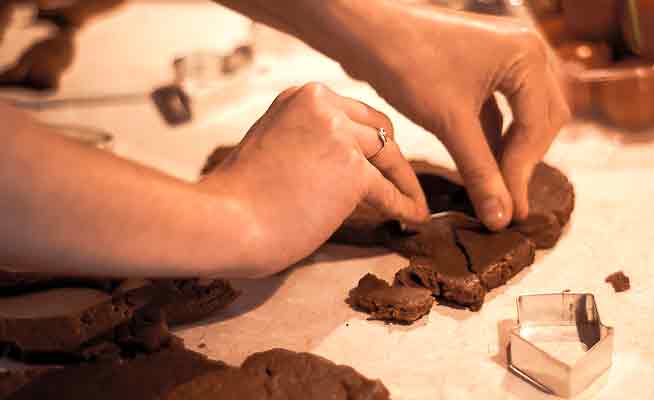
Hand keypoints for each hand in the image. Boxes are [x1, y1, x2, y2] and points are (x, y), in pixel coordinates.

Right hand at [199, 83, 428, 274]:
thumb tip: (341, 163)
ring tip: (414, 202)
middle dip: (393, 157)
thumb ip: (307, 140)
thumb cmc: (240, 196)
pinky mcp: (352, 170)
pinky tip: (414, 217)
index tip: (382, 159)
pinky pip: (388, 191)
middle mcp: (322, 106)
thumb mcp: (273, 145)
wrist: (225, 220)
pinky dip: (405, 205)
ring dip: (404, 181)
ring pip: (389, 156)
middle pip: (378, 129)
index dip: (371, 139)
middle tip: (403, 180)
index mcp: (301, 97)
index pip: (352, 113)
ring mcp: (339, 135)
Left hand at [346, 5, 570, 229]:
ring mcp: (506, 55)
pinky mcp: (485, 65)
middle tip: (507, 204)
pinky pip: (502, 109)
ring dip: (511, 153)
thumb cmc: (408, 63)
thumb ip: (481, 173)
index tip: (508, 213)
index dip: (521, 174)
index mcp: (527, 56)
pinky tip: (484, 169)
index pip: (537, 127)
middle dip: (523, 162)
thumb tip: (501, 220)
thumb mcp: (450, 122)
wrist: (364, 31)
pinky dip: (495, 139)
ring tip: (498, 192)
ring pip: (524, 116)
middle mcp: (527, 50)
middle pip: (542, 120)